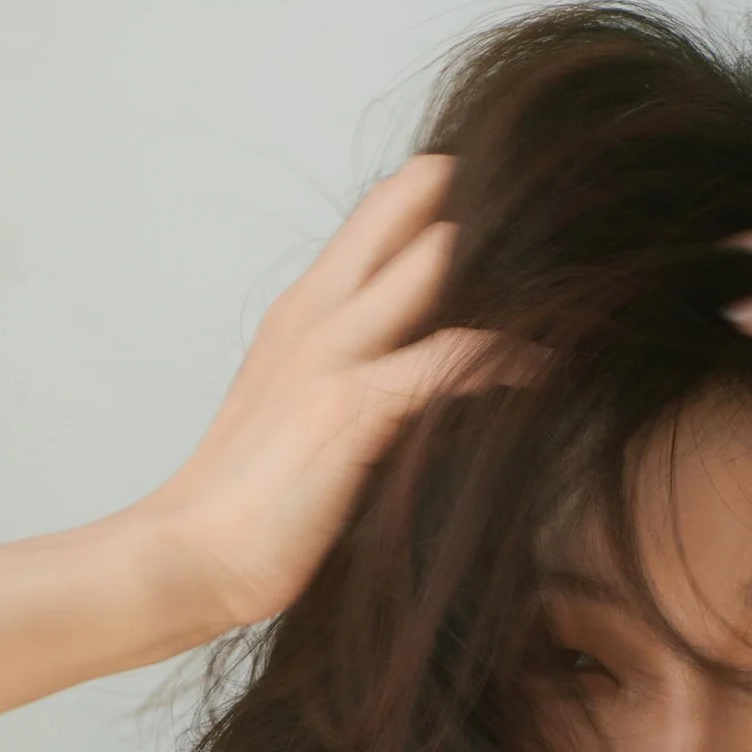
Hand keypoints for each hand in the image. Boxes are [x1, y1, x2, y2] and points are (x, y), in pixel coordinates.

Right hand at [131, 153, 525, 637]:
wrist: (186, 556)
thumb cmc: (248, 505)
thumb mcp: (302, 417)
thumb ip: (353, 382)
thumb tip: (423, 387)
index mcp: (302, 313)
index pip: (376, 221)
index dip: (437, 195)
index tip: (508, 195)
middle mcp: (314, 315)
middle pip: (402, 214)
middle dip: (476, 198)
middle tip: (551, 196)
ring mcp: (330, 355)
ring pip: (427, 267)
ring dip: (498, 263)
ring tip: (565, 260)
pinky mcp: (351, 408)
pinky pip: (445, 362)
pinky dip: (500, 358)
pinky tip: (545, 364)